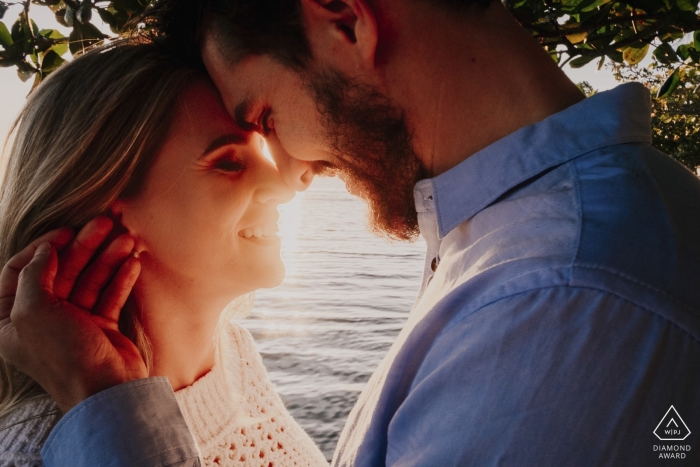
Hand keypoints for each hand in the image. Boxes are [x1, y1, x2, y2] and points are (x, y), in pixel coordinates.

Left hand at [0, 217, 145, 412]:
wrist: (105, 390)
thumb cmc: (62, 355)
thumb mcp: (34, 311)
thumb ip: (35, 274)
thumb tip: (47, 248)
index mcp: (11, 319)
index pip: (20, 270)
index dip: (43, 247)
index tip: (66, 231)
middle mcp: (40, 319)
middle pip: (60, 271)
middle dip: (83, 246)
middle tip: (104, 224)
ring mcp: (73, 323)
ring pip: (88, 280)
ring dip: (108, 258)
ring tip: (127, 239)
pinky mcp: (101, 327)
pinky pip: (109, 295)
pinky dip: (120, 278)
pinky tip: (133, 262)